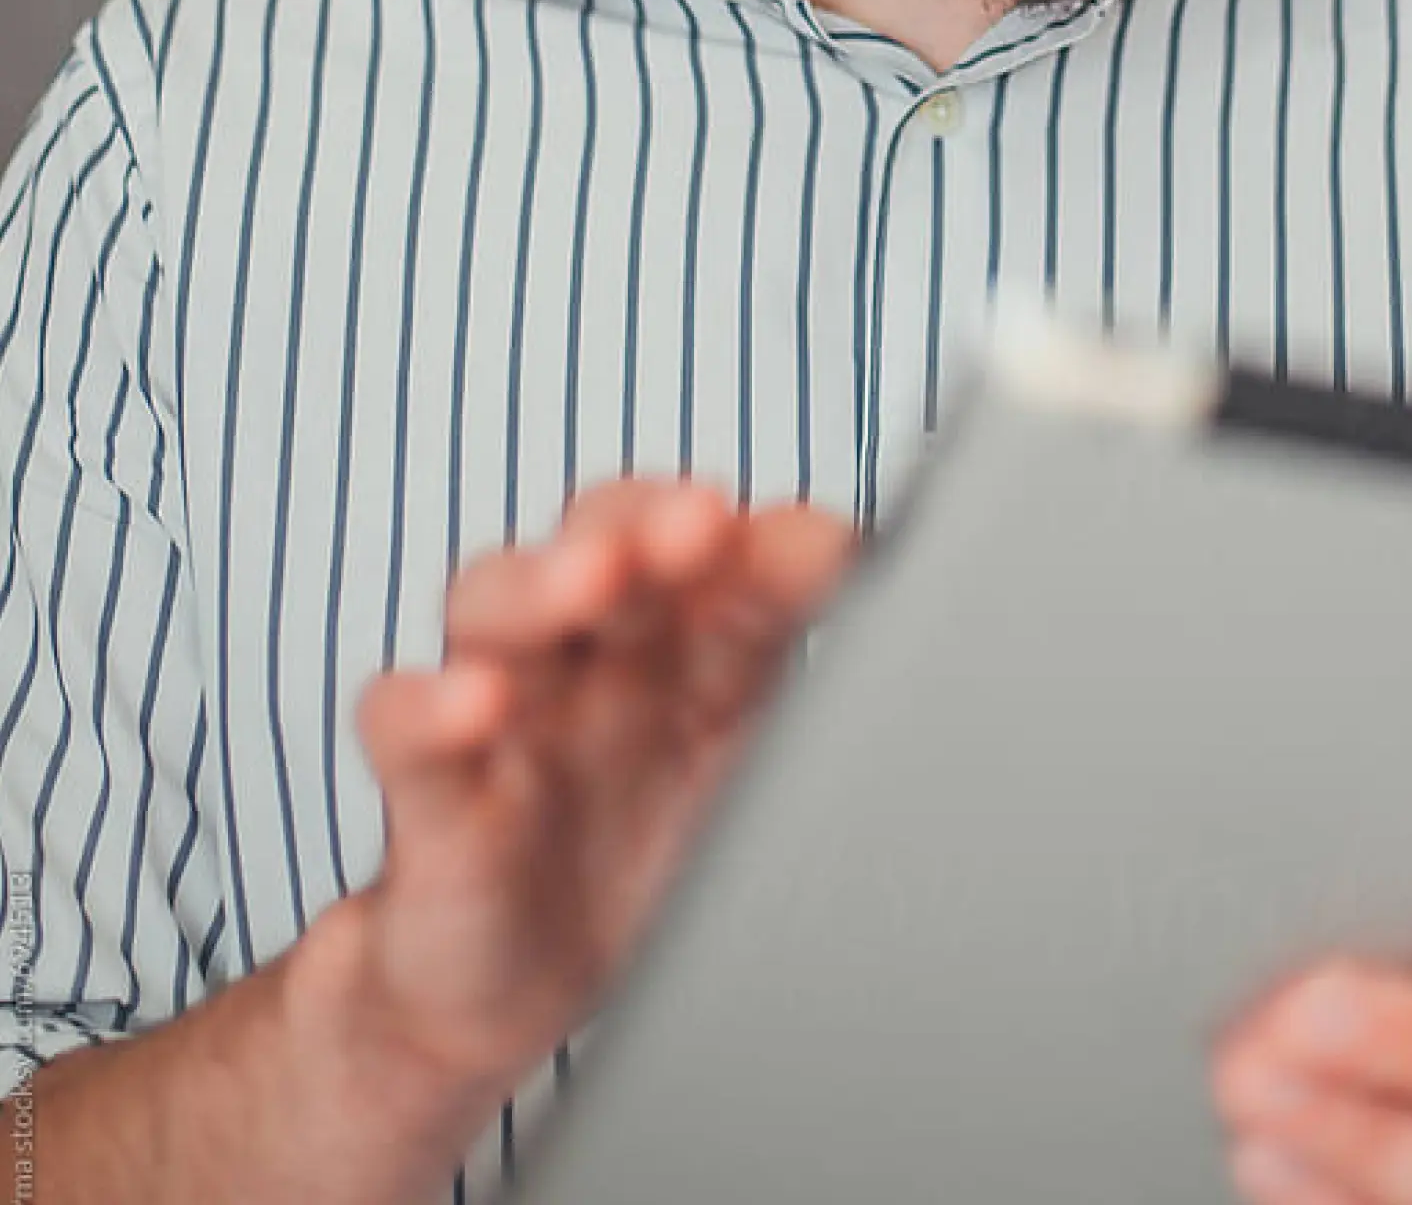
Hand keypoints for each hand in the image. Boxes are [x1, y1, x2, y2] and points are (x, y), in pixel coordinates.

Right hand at [321, 478, 854, 1104]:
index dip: (775, 544)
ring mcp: (510, 704)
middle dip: (651, 520)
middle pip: (607, 536)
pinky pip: (404, 721)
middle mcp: (596, 645)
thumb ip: (812, 699)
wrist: (506, 989)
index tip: (832, 549)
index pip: (730, 556)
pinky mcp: (430, 788)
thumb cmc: (638, 847)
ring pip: (498, 598)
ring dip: (546, 580)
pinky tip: (476, 702)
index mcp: (689, 636)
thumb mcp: (749, 776)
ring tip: (594, 578)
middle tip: (701, 522)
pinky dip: (430, 704)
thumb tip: (909, 619)